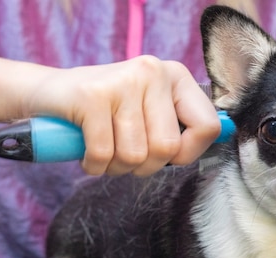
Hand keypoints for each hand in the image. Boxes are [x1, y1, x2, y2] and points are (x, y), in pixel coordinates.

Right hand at [23, 56, 220, 175]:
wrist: (48, 94)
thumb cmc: (105, 112)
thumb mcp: (149, 112)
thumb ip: (183, 124)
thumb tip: (227, 134)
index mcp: (175, 76)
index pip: (208, 128)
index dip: (187, 155)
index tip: (165, 156)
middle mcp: (153, 71)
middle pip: (167, 149)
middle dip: (144, 167)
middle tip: (124, 155)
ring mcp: (122, 81)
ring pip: (135, 156)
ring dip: (115, 168)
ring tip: (103, 150)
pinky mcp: (91, 96)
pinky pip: (104, 155)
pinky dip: (93, 166)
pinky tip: (86, 153)